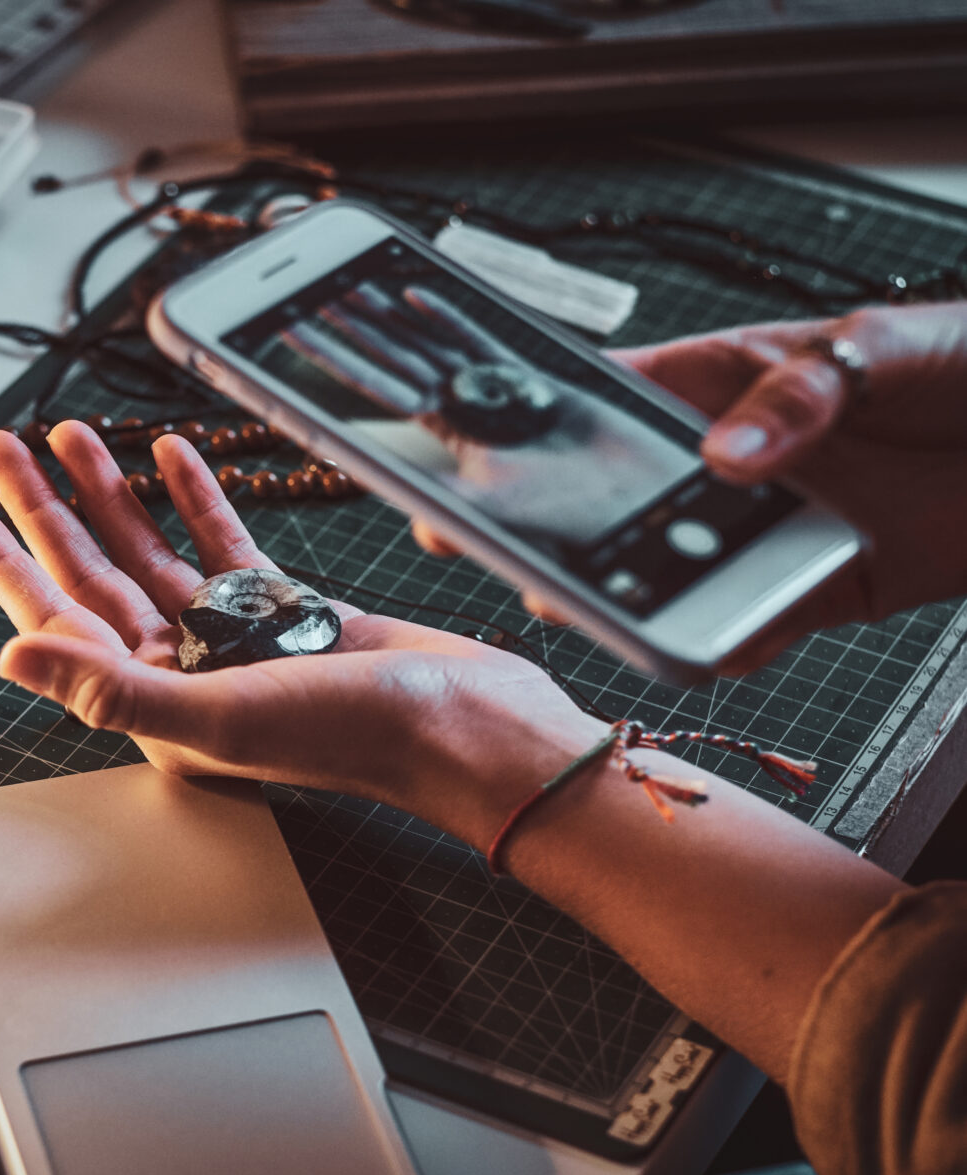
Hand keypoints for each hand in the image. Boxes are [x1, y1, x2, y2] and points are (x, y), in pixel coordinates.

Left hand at [0, 422, 601, 846]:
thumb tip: (12, 659)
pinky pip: (222, 546)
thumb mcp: (218, 715)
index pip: (53, 619)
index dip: (0, 558)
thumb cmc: (355, 734)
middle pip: (90, 574)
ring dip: (110, 494)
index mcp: (152, 705)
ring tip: (70, 435)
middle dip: (41, 508)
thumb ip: (111, 689)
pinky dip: (195, 500)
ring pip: (149, 552)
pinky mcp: (283, 610)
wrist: (463, 725)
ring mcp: (231, 639)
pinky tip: (175, 456)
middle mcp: (181, 673)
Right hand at [417, 302, 966, 670]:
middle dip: (561, 538)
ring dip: (637, 599)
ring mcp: (764, 528)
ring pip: (675, 574)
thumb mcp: (888, 345)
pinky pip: (755, 625)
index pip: (605, 409)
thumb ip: (803, 391)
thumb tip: (728, 452)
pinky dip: (732, 643)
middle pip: (621, 508)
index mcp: (723, 384)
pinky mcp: (812, 585)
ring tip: (599, 611)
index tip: (469, 466)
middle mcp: (730, 462)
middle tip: (513, 561)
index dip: (530, 437)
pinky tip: (713, 646)